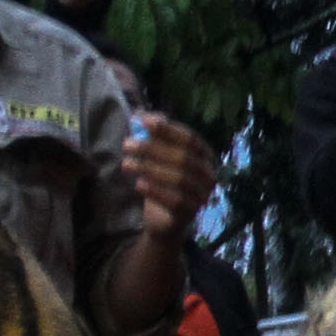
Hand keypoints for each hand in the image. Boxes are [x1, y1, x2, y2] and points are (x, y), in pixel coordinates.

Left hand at [121, 111, 218, 240]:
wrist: (163, 219)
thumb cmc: (162, 182)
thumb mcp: (158, 156)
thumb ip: (153, 136)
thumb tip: (140, 116)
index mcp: (205, 156)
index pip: (189, 138)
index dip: (168, 129)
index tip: (143, 122)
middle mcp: (209, 175)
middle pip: (183, 157)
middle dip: (153, 149)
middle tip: (126, 145)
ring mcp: (202, 195)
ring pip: (179, 179)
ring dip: (150, 169)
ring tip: (126, 164)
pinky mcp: (190, 214)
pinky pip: (175, 201)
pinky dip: (156, 191)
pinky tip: (138, 185)